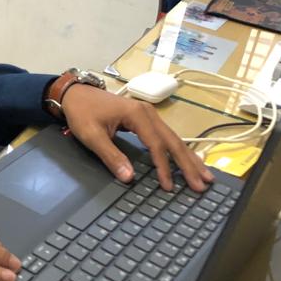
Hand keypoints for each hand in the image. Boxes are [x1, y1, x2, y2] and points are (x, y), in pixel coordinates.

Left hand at [60, 83, 212, 191]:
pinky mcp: (146, 120)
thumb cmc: (82, 113)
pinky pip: (167, 137)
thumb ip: (111, 156)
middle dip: (188, 164)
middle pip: (173, 141)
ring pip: (174, 139)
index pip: (156, 144)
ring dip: (189, 158)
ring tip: (205, 176)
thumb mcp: (92, 135)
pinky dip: (179, 151)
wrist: (75, 94)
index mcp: (137, 114)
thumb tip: (129, 178)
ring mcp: (149, 115)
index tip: (168, 186)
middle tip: (202, 184)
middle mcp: (148, 113)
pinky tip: (189, 161)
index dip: (163, 167)